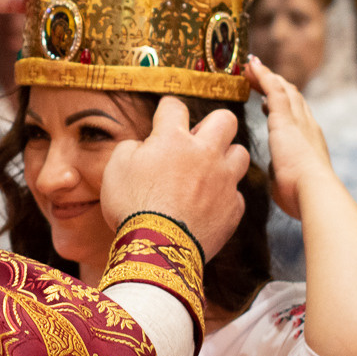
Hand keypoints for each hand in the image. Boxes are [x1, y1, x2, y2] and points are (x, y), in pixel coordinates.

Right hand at [98, 97, 250, 261]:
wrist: (157, 249)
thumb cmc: (131, 206)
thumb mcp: (115, 168)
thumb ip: (131, 148)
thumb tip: (143, 146)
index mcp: (174, 139)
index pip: (174, 106)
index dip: (167, 108)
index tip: (165, 115)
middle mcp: (205, 153)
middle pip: (225, 119)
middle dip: (213, 124)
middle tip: (198, 139)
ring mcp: (224, 181)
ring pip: (241, 154)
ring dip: (226, 157)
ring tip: (210, 170)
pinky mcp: (233, 208)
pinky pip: (236, 194)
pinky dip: (224, 196)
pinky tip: (209, 204)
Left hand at [247, 57, 336, 221]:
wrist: (314, 191)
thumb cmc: (301, 196)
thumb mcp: (287, 182)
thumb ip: (281, 173)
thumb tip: (277, 173)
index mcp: (309, 143)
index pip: (295, 117)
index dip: (280, 106)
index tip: (265, 101)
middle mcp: (307, 126)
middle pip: (291, 97)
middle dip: (274, 85)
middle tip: (257, 76)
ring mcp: (298, 120)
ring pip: (282, 89)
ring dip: (266, 76)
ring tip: (251, 66)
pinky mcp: (285, 118)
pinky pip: (273, 89)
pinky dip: (262, 75)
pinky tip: (251, 65)